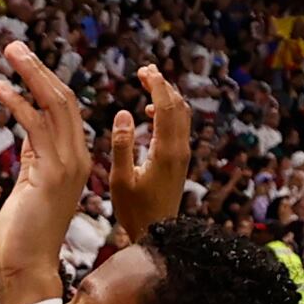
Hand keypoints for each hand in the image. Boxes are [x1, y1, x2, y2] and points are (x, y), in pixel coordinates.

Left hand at [0, 41, 87, 303]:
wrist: (27, 267)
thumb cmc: (23, 232)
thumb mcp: (31, 184)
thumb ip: (34, 157)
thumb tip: (28, 134)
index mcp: (73, 159)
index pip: (65, 110)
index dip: (45, 82)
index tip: (24, 62)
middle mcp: (76, 158)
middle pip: (63, 99)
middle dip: (39, 69)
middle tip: (14, 46)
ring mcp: (67, 165)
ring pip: (54, 106)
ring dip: (30, 76)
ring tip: (9, 54)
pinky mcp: (50, 174)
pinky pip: (36, 128)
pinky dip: (19, 104)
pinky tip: (1, 89)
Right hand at [108, 63, 191, 238]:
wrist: (158, 233)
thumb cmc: (135, 210)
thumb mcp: (121, 179)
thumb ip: (122, 144)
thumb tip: (125, 112)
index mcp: (166, 151)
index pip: (166, 107)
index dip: (156, 85)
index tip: (143, 70)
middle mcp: (180, 149)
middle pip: (178, 106)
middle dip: (163, 85)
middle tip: (145, 71)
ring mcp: (182, 155)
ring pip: (181, 115)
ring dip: (166, 97)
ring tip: (147, 85)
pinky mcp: (179, 161)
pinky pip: (178, 127)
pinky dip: (167, 112)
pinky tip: (149, 113)